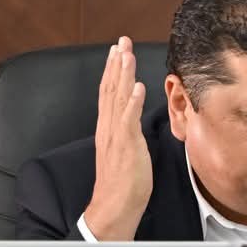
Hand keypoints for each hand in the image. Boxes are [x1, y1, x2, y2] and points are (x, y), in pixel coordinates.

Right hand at [80, 36, 151, 240]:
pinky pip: (127, 121)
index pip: (109, 93)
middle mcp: (109, 127)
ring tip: (126, 53)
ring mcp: (116, 136)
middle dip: (116, 64)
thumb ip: (129, 131)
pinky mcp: (125, 146)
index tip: (118, 50)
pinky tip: (137, 86)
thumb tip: (134, 116)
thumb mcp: (129, 149)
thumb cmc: (124, 181)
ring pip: (117, 99)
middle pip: (110, 89)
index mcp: (109, 128)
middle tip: (121, 41)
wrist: (115, 205)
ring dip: (122, 75)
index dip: (114, 70)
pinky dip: (131, 102)